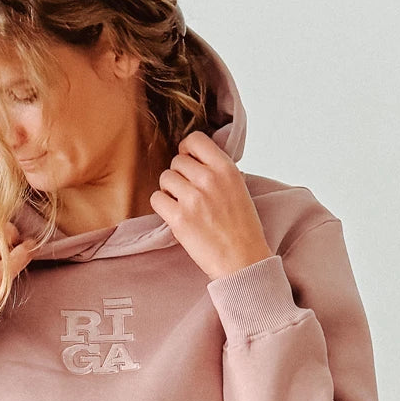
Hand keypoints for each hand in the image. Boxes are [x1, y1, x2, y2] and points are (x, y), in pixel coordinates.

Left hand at [148, 131, 273, 280]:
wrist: (243, 260)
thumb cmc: (243, 228)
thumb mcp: (239, 188)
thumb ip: (218, 171)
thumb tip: (196, 159)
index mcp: (226, 169)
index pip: (195, 139)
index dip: (187, 150)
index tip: (189, 162)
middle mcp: (208, 179)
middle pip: (177, 161)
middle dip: (179, 175)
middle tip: (189, 193)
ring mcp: (192, 198)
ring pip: (165, 178)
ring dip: (170, 191)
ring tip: (184, 205)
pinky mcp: (178, 218)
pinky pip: (157, 199)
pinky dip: (163, 207)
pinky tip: (175, 215)